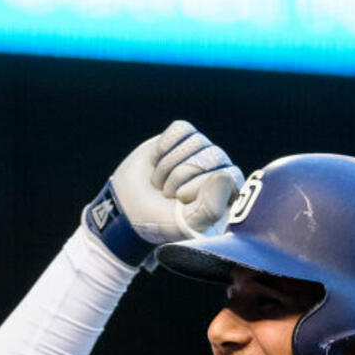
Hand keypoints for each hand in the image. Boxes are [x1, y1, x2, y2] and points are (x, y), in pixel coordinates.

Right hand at [82, 120, 242, 267]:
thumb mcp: (184, 225)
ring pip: (196, 141)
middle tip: (166, 193)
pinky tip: (156, 161)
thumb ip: (211, 209)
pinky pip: (181, 129)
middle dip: (180, 176)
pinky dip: (163, 147)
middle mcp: (219, 168)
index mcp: (228, 193)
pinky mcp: (183, 136)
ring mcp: (201, 150)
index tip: (180, 200)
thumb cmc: (159, 221)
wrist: (126, 208)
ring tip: (160, 182)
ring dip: (168, 165)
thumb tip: (225, 176)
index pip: (227, 175)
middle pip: (212, 155)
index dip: (199, 186)